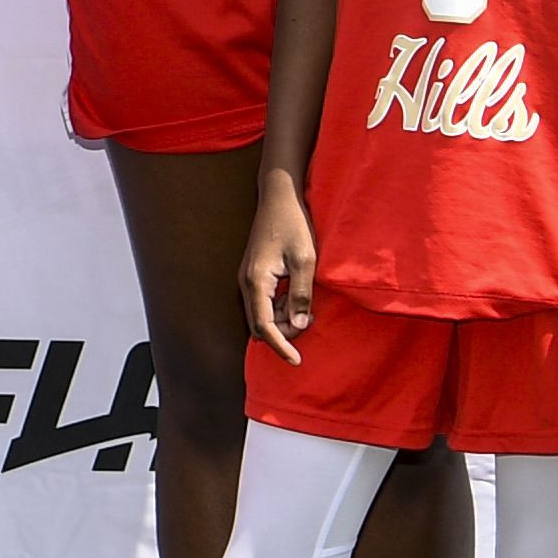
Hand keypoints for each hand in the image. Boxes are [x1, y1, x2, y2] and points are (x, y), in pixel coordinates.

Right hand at [240, 179, 318, 362]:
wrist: (279, 196)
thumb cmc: (293, 224)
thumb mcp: (306, 260)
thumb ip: (301, 295)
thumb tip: (299, 325)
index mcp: (256, 282)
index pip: (263, 327)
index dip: (280, 347)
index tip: (297, 361)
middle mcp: (246, 283)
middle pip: (259, 325)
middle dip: (282, 334)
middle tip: (310, 322)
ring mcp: (248, 278)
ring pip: (261, 314)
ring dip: (282, 319)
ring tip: (308, 307)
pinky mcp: (255, 274)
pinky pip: (264, 302)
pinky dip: (279, 308)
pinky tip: (297, 297)